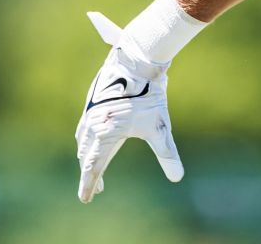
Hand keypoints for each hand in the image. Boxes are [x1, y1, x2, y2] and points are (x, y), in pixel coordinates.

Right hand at [75, 12, 183, 202]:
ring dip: (86, 157)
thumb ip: (167, 154)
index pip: (94, 167)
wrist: (137, 61)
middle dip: (90, 174)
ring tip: (92, 168)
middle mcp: (93, 125)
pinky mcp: (93, 101)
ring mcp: (91, 112)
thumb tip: (178, 177)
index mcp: (106, 135)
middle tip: (95, 189)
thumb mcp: (160, 127)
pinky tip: (92, 140)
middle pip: (87, 156)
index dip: (89, 185)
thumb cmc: (149, 96)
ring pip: (83, 141)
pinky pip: (84, 126)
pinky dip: (86, 140)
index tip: (86, 199)